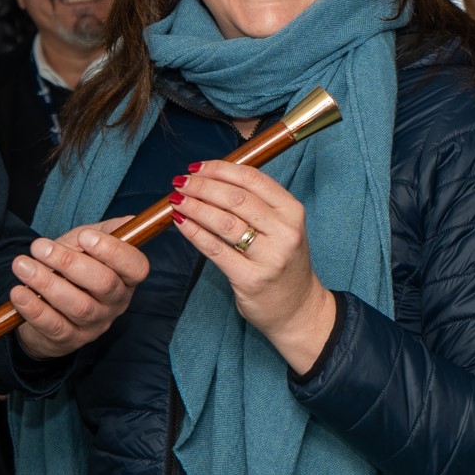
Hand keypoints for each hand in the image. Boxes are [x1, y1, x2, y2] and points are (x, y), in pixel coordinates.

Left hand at [11, 218, 148, 359]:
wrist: (47, 307)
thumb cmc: (71, 270)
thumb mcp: (87, 246)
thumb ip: (105, 232)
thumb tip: (129, 221)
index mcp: (125, 278)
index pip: (136, 267)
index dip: (113, 251)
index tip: (84, 236)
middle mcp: (115, 304)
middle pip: (104, 284)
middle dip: (69, 262)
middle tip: (39, 247)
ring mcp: (94, 325)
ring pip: (78, 306)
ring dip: (46, 282)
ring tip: (22, 266)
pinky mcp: (70, 340)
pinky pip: (54, 326)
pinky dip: (34, 308)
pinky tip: (19, 292)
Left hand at [170, 160, 338, 374]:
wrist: (298, 307)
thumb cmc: (282, 260)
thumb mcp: (282, 226)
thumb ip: (256, 202)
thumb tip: (212, 177)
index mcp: (292, 211)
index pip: (252, 179)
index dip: (220, 169)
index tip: (197, 167)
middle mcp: (285, 232)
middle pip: (235, 198)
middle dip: (202, 186)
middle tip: (180, 182)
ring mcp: (269, 257)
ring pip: (224, 222)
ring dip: (194, 207)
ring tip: (176, 199)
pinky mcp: (250, 279)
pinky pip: (215, 249)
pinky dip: (194, 232)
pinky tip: (180, 222)